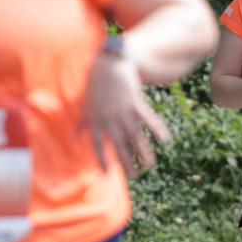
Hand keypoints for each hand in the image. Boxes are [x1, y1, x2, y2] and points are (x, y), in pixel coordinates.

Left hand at [78, 53, 171, 177]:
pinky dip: (157, 128)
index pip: (97, 145)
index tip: (107, 174)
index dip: (102, 159)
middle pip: (118, 145)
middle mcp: (109, 119)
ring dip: (143, 151)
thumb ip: (83, 122)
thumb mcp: (87, 104)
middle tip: (135, 176)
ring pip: (134, 136)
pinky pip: (147, 118)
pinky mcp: (134, 102)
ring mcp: (122, 111)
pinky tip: (166, 138)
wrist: (108, 65)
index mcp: (96, 121)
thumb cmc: (97, 85)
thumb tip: (75, 135)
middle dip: (127, 162)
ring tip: (150, 165)